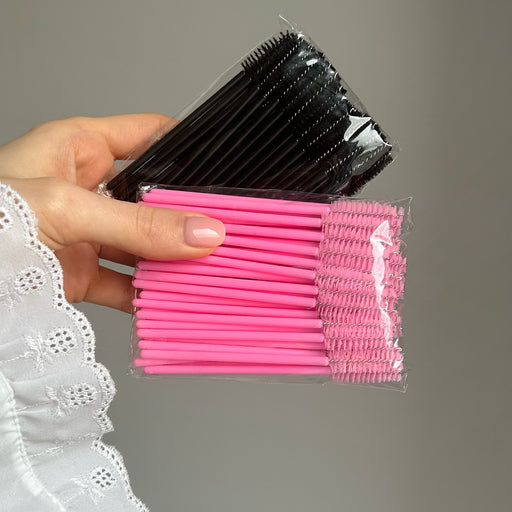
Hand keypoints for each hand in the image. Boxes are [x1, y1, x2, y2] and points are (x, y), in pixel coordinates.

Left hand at [0, 115, 224, 311]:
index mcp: (80, 147)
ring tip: (211, 266)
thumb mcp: (67, 208)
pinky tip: (173, 298)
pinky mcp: (81, 273)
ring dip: (172, 258)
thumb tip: (204, 234)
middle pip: (153, 197)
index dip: (188, 147)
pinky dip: (148, 294)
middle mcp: (88, 188)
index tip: (224, 167)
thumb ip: (137, 226)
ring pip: (143, 243)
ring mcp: (87, 232)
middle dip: (187, 213)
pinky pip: (126, 282)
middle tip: (226, 225)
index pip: (149, 135)